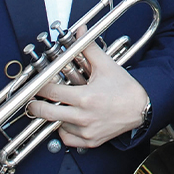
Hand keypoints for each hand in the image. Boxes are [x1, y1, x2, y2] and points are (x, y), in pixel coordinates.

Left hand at [27, 33, 148, 148]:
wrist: (142, 108)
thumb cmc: (124, 88)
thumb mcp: (106, 65)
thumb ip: (88, 47)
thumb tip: (80, 31)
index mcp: (85, 98)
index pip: (52, 93)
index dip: (39, 88)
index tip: (34, 84)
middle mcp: (83, 117)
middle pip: (48, 114)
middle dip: (36, 107)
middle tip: (32, 102)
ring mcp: (86, 132)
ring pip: (57, 128)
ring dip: (53, 118)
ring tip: (54, 108)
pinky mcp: (90, 142)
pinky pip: (68, 140)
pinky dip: (64, 131)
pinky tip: (67, 121)